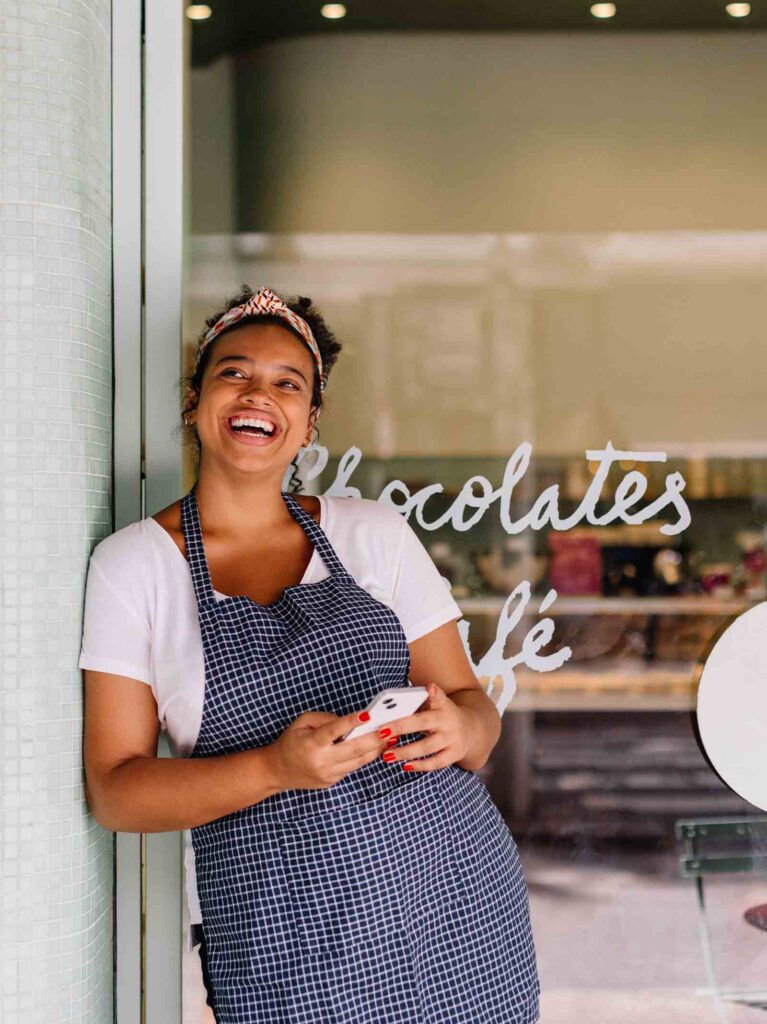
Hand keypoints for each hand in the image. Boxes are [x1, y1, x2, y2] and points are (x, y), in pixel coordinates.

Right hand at [267, 708, 388, 790]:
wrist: (278, 771)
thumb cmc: (291, 742)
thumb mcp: (302, 722)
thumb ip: (325, 719)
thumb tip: (350, 720)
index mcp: (311, 743)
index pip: (334, 730)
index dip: (351, 722)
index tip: (367, 714)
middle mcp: (321, 761)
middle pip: (354, 749)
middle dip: (375, 738)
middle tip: (391, 728)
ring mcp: (328, 774)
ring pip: (358, 761)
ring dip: (376, 749)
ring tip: (391, 737)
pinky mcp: (333, 781)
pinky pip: (352, 767)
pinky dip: (365, 756)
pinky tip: (376, 747)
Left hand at [382, 683, 470, 771]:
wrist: (471, 730)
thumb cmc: (445, 716)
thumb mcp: (439, 704)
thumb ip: (424, 700)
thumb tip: (412, 695)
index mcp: (443, 707)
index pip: (439, 698)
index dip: (435, 693)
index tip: (430, 687)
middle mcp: (448, 722)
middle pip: (423, 723)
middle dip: (402, 727)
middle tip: (383, 732)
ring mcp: (452, 739)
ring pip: (427, 746)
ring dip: (405, 752)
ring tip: (388, 755)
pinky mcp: (454, 755)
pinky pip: (435, 763)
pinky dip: (420, 766)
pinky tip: (405, 765)